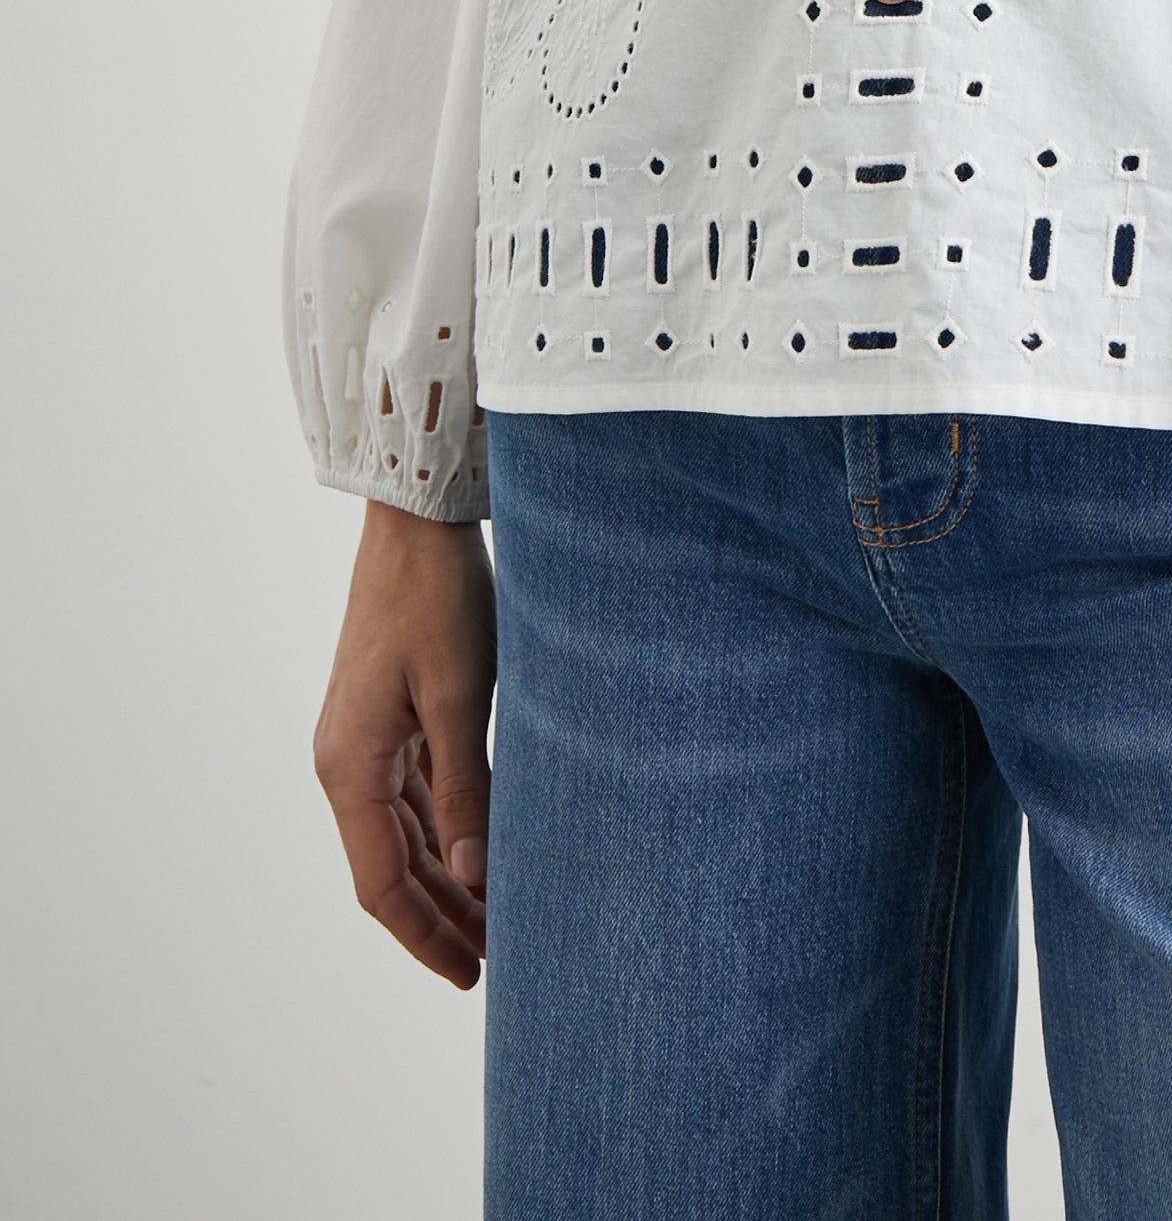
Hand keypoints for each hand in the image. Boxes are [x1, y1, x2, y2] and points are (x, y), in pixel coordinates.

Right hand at [312, 500, 496, 989]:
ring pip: (403, 835)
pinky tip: (485, 852)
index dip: (426, 936)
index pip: (381, 884)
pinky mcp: (387, 718)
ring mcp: (364, 741)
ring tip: (499, 918)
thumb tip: (475, 878)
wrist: (416, 522)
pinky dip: (446, 832)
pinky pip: (414, 796)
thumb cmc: (437, 598)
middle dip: (441, 918)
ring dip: (447, 878)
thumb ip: (466, 791)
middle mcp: (346, 763)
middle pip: (391, 867)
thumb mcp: (458, 697)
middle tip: (499, 959)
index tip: (471, 975)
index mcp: (349, 768)